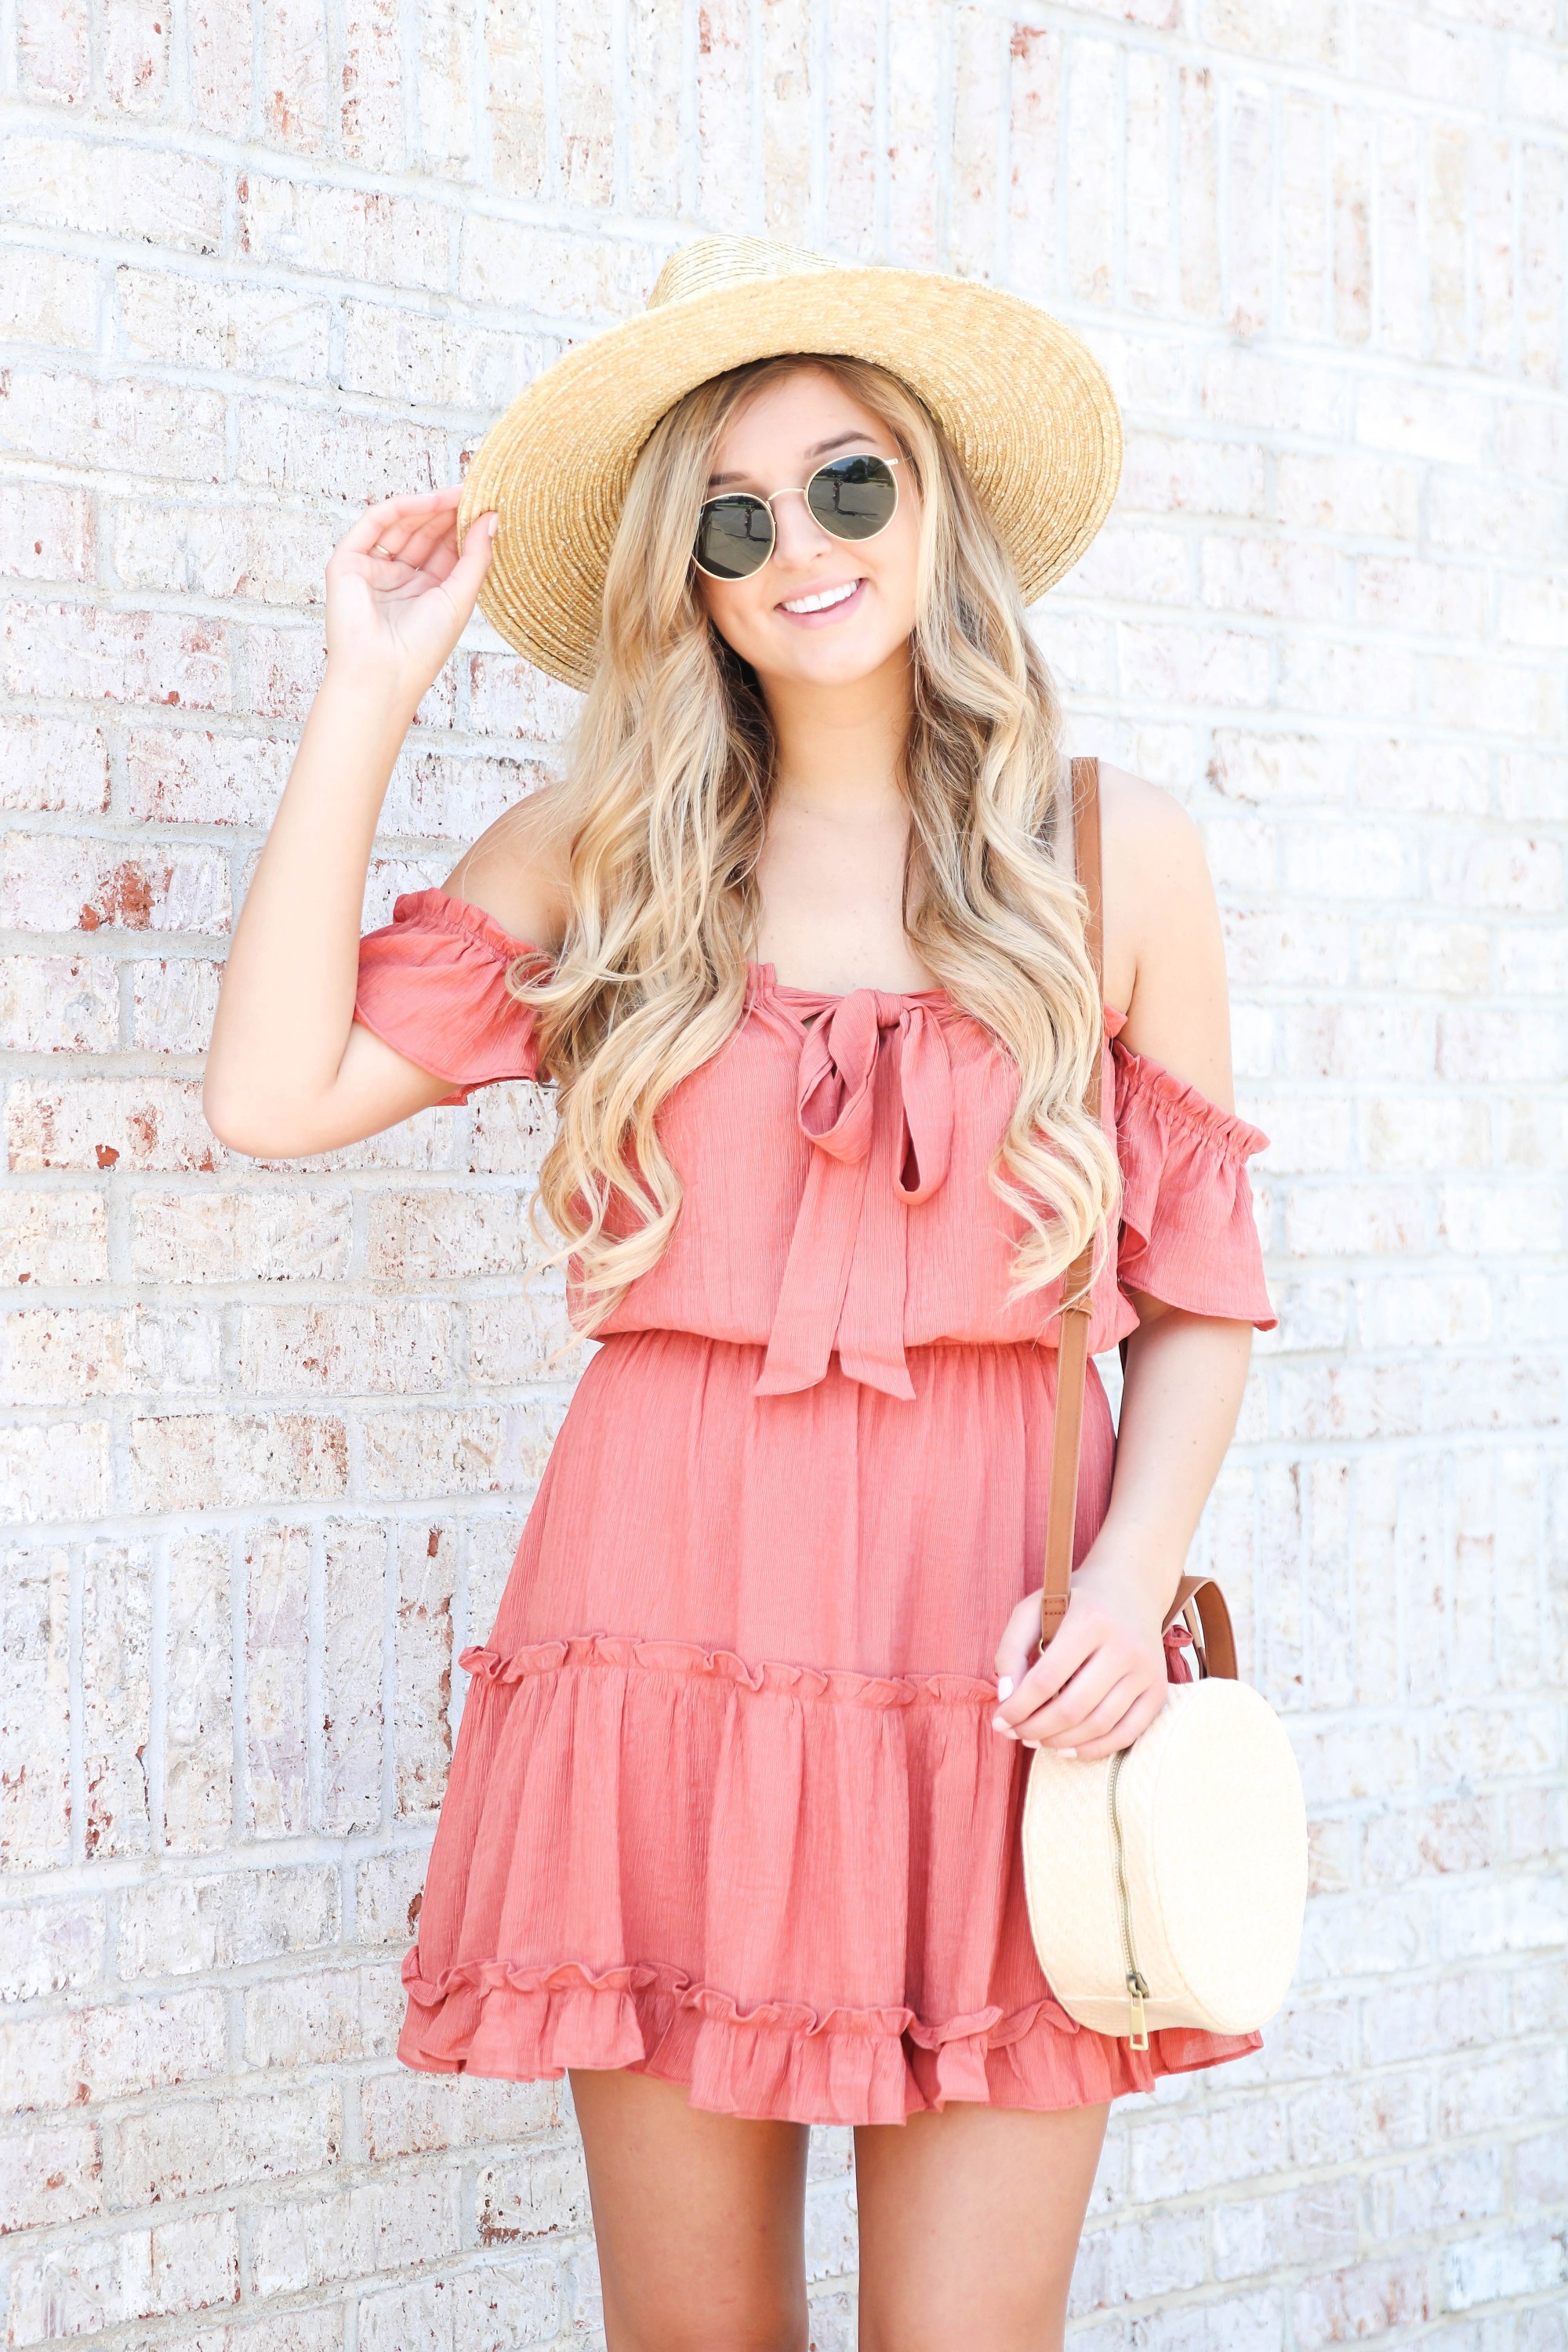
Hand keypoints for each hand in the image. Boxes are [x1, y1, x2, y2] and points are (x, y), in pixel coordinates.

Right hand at [323, 487, 498, 707]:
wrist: (384, 673)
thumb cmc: (423, 647)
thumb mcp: (461, 597)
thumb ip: (476, 556)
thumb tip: (492, 516)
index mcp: (427, 592)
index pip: (446, 549)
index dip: (465, 526)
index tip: (488, 505)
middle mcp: (400, 579)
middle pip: (425, 533)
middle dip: (448, 512)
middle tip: (475, 491)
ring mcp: (373, 569)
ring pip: (402, 525)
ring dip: (429, 507)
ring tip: (458, 494)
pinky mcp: (348, 562)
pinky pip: (375, 524)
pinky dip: (401, 509)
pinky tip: (429, 503)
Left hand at [990, 1562, 1170, 1760]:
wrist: (1131, 1587)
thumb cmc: (1074, 1600)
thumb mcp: (1034, 1607)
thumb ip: (1011, 1648)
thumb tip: (1006, 1696)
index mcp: (1090, 1620)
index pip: (1046, 1679)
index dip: (1018, 1707)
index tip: (998, 1720)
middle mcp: (1124, 1645)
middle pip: (1073, 1708)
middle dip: (1036, 1729)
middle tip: (1016, 1734)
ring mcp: (1146, 1670)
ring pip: (1099, 1724)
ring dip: (1060, 1742)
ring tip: (1036, 1741)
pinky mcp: (1159, 1689)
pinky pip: (1128, 1733)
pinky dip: (1095, 1749)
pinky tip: (1068, 1749)